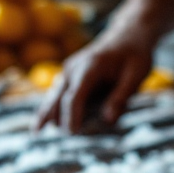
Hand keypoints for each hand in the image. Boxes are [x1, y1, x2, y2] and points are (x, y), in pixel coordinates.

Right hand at [34, 26, 153, 131]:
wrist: (128, 34)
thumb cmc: (134, 55)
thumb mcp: (136, 75)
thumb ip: (121, 97)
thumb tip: (107, 121)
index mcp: (89, 67)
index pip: (74, 96)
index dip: (72, 116)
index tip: (73, 134)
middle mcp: (73, 68)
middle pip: (57, 99)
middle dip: (61, 120)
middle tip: (71, 138)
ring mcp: (68, 71)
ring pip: (52, 98)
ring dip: (50, 116)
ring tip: (37, 132)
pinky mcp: (68, 76)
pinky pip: (55, 96)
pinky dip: (49, 110)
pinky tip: (38, 127)